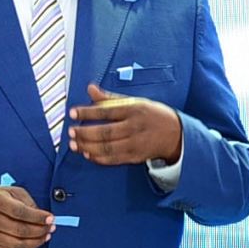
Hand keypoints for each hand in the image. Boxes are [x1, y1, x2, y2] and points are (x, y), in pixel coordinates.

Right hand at [0, 184, 51, 247]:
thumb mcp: (11, 192)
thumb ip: (28, 202)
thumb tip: (43, 217)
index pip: (19, 212)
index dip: (38, 217)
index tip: (50, 218)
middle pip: (20, 230)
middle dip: (41, 230)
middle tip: (51, 227)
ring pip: (18, 244)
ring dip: (36, 242)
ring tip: (45, 236)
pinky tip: (33, 243)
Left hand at [66, 85, 183, 165]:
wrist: (177, 134)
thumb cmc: (154, 115)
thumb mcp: (135, 102)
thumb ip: (110, 98)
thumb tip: (90, 89)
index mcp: (134, 110)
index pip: (107, 110)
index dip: (87, 112)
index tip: (73, 113)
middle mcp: (135, 127)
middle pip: (105, 132)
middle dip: (85, 133)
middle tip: (71, 132)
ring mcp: (136, 143)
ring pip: (107, 147)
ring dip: (88, 147)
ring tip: (74, 144)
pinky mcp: (136, 156)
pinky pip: (114, 159)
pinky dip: (98, 158)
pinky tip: (88, 154)